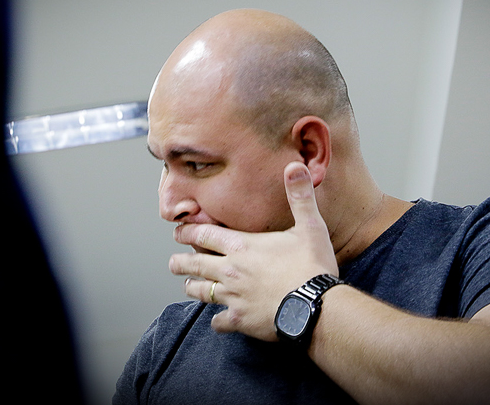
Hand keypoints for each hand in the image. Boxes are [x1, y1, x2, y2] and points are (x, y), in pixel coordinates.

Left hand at [168, 161, 337, 340]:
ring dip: (194, 288)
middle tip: (173, 262)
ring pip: (202, 293)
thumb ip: (300, 196)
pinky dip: (217, 321)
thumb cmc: (312, 266)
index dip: (188, 233)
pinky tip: (217, 321)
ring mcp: (233, 297)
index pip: (205, 236)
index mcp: (243, 246)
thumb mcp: (310, 226)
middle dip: (181, 263)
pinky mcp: (240, 320)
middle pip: (195, 265)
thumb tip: (295, 166)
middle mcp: (231, 271)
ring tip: (188, 287)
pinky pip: (219, 322)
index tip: (178, 232)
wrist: (315, 306)